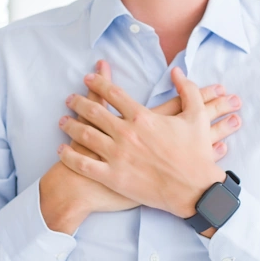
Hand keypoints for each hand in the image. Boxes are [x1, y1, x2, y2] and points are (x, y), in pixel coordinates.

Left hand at [70, 60, 240, 161]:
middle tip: (69, 99)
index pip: (113, 93)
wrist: (195, 190)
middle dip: (78, 102)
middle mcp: (125, 133)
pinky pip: (83, 164)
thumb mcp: (197, 117)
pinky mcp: (113, 177)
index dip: (97, 83)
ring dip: (70, 125)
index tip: (88, 78)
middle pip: (94, 112)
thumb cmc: (196, 154)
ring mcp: (117, 155)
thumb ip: (187, 89)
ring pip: (85, 135)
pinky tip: (62, 150)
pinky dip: (69, 156)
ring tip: (63, 121)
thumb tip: (176, 71)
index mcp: (142, 117)